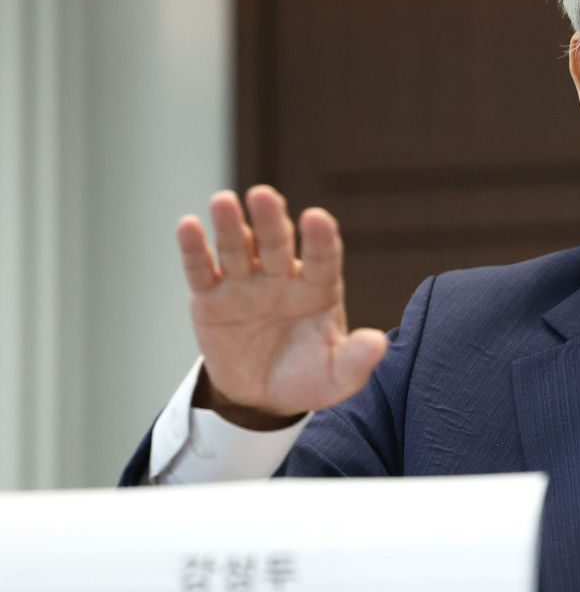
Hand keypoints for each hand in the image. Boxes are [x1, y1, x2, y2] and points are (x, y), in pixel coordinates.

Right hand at [177, 186, 386, 428]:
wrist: (263, 397)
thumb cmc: (308, 377)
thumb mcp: (337, 377)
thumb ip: (356, 359)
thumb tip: (379, 343)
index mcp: (319, 288)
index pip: (322, 258)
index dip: (320, 239)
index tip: (317, 218)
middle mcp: (282, 277)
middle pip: (276, 243)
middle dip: (271, 219)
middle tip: (263, 194)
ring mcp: (245, 283)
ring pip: (237, 248)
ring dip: (229, 225)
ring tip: (223, 200)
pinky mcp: (210, 297)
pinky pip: (201, 269)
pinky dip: (194, 249)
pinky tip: (187, 225)